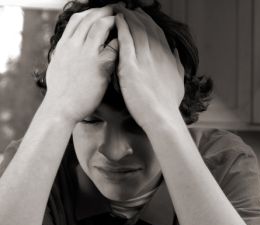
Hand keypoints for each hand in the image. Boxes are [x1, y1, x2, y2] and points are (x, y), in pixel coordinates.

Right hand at [44, 6, 117, 122]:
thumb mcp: (57, 67)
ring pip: (100, 25)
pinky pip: (113, 45)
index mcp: (63, 45)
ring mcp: (85, 53)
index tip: (102, 12)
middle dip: (105, 11)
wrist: (61, 108)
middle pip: (89, 18)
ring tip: (125, 19)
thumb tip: (66, 49)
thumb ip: (65, 55)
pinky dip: (121, 39)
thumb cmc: (61, 93)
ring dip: (114, 20)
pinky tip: (129, 40)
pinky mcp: (98, 64)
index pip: (77, 19)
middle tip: (118, 9)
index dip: (91, 12)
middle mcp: (73, 44)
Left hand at [115, 7, 184, 127]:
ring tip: (119, 9)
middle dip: (137, 16)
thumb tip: (176, 53)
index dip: (149, 22)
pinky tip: (116, 20)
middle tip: (128, 8)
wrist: (162, 118)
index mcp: (168, 59)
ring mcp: (145, 60)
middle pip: (148, 28)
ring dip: (128, 17)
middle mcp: (158, 56)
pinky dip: (121, 28)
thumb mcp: (178, 82)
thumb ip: (177, 65)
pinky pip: (126, 41)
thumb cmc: (168, 105)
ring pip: (136, 30)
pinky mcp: (131, 67)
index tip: (142, 16)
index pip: (158, 34)